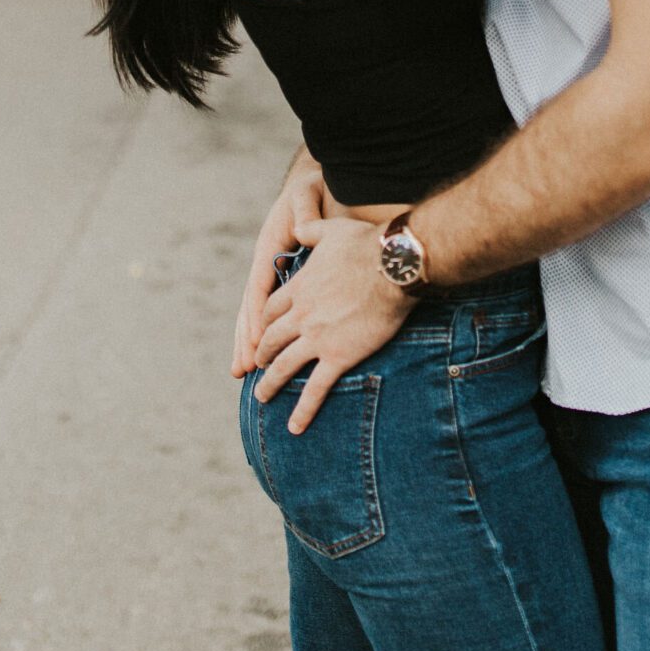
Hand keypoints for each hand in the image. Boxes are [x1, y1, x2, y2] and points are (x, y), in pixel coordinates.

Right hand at [231, 149, 326, 377]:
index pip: (259, 289)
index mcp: (268, 247)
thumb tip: (301, 231)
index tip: (255, 342)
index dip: (256, 317)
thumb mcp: (309, 194)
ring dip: (248, 341)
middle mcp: (265, 264)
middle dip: (246, 339)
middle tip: (243, 368)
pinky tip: (261, 353)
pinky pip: (270, 309)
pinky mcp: (282, 278)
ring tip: (242, 371)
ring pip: (255, 312)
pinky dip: (263, 331)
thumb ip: (305, 212)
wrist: (315, 186)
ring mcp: (271, 273)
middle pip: (251, 307)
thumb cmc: (312, 190)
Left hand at [253, 210, 412, 432]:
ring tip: (263, 397)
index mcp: (299, 288)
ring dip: (270, 384)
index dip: (264, 324)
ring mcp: (316, 338)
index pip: (270, 310)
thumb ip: (311, 229)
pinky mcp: (337, 357)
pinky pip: (315, 389)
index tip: (262, 332)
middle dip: (262, 354)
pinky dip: (303, 410)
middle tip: (257, 366)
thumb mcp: (331, 229)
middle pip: (271, 340)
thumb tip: (299, 224)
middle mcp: (301, 315)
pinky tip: (294, 426)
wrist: (392, 266)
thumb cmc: (366, 244)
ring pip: (283, 367)